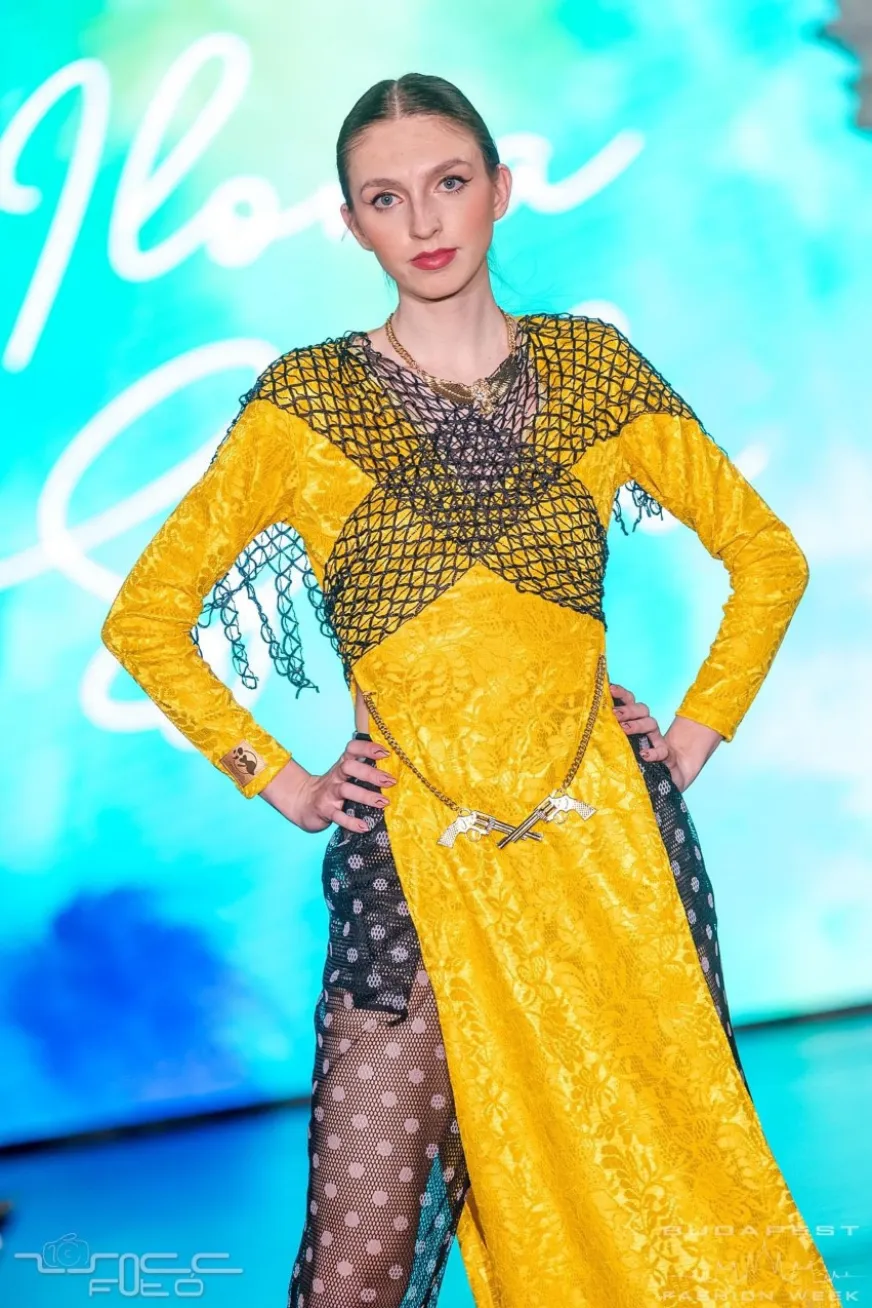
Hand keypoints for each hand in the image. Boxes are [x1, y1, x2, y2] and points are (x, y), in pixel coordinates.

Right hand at [260, 735, 396, 831]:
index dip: (367, 748)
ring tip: (383, 802)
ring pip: (345, 790)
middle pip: (349, 768)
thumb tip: (392, 771)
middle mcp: (335, 776)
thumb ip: (363, 770)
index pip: (352, 749)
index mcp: (342, 765)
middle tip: (390, 781)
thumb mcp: (344, 775)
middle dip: (370, 773)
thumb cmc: (332, 788)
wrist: (302, 802)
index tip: (385, 752)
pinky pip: (338, 816)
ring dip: (366, 796)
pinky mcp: (325, 810)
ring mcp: (329, 793)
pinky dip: (351, 822)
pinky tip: (365, 827)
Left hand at [610, 683, 721, 790]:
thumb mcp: (619, 748)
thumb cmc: (634, 762)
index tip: (610, 688)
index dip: (621, 694)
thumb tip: (588, 727)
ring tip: (624, 729)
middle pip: (641, 710)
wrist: (665, 778)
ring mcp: (656, 741)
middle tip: (615, 714)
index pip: (629, 703)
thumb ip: (610, 737)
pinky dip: (653, 752)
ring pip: (651, 724)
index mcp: (633, 723)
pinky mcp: (666, 756)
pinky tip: (644, 755)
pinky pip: (662, 750)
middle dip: (628, 709)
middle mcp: (646, 729)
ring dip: (637, 725)